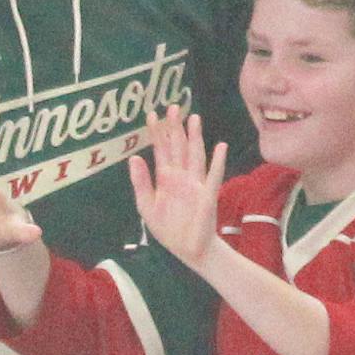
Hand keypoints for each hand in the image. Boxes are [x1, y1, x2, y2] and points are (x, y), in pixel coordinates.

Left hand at [130, 107, 226, 270]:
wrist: (187, 248)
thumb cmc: (168, 227)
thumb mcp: (147, 206)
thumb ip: (141, 182)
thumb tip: (134, 158)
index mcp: (166, 178)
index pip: (161, 150)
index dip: (157, 134)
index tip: (152, 115)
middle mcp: (181, 176)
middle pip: (178, 147)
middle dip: (175, 128)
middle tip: (173, 106)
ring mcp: (195, 184)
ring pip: (195, 155)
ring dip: (195, 138)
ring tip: (194, 118)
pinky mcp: (207, 195)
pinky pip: (213, 176)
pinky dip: (217, 162)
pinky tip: (220, 147)